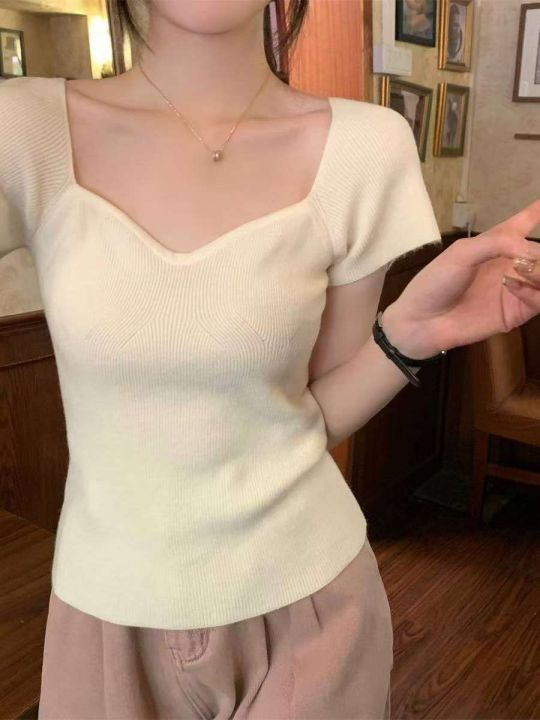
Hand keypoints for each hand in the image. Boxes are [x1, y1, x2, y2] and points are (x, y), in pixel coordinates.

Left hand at [381, 198, 539, 359]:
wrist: (422, 321)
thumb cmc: (436, 282)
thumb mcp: (462, 252)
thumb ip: (498, 242)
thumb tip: (531, 249)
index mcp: (495, 244)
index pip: (521, 224)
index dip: (535, 212)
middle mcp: (509, 264)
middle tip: (530, 258)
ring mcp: (515, 289)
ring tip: (526, 269)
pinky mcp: (516, 313)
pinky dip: (534, 291)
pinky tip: (513, 285)